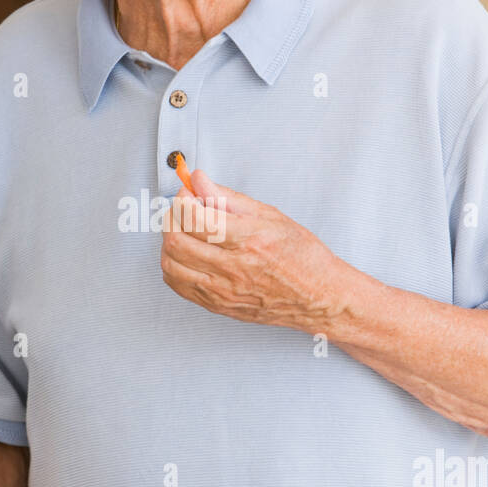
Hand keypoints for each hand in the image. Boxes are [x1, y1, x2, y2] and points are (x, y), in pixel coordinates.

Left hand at [159, 169, 346, 332]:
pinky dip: (173, 265)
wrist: (318, 296)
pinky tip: (186, 255)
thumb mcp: (270, 216)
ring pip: (171, 264)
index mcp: (248, 240)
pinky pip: (178, 285)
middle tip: (182, 209)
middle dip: (171, 218)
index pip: (195, 218)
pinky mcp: (218, 305)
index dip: (183, 199)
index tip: (187, 192)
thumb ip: (228, 198)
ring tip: (184, 231)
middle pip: (176, 241)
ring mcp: (223, 290)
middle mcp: (233, 268)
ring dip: (169, 242)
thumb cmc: (302, 257)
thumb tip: (199, 181)